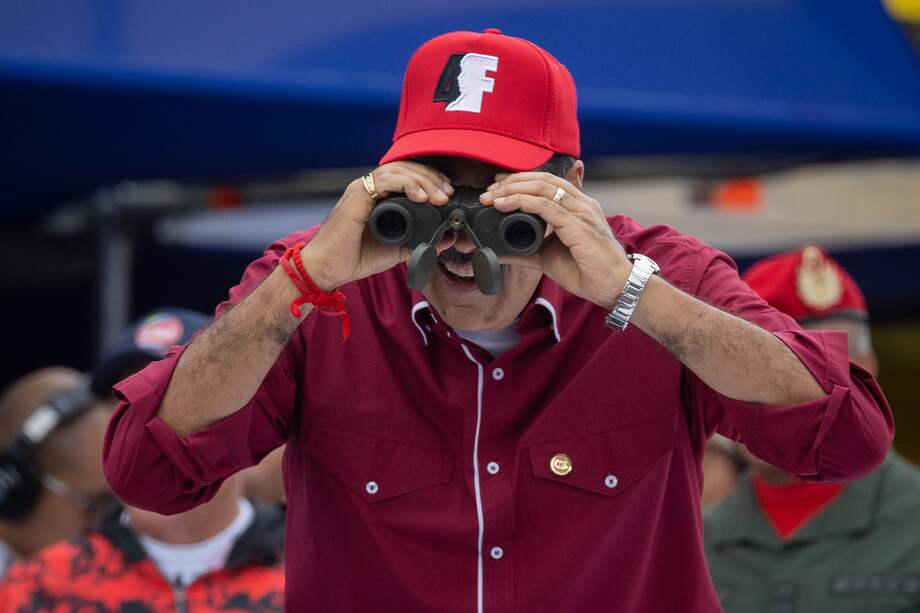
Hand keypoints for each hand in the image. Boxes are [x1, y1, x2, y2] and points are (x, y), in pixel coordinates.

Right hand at [300, 161, 453, 289]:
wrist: (327, 269)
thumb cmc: (354, 258)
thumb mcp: (397, 249)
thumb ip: (421, 242)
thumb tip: (447, 238)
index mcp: (378, 196)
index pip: (407, 175)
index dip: (430, 180)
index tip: (447, 194)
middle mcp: (369, 188)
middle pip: (405, 168)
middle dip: (431, 177)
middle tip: (447, 193)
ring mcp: (361, 190)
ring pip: (397, 170)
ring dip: (422, 180)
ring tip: (438, 196)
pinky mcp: (357, 196)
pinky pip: (385, 181)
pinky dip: (406, 184)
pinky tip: (421, 197)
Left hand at [479, 172, 630, 308]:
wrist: (613, 287)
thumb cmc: (587, 271)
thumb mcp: (547, 257)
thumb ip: (524, 251)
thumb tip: (498, 252)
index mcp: (577, 206)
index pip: (547, 182)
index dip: (520, 180)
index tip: (497, 186)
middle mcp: (581, 203)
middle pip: (542, 179)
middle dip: (511, 181)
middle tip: (488, 191)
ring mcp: (581, 211)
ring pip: (542, 187)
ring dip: (512, 189)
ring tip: (492, 197)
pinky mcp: (578, 224)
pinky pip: (546, 205)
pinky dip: (521, 202)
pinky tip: (504, 205)